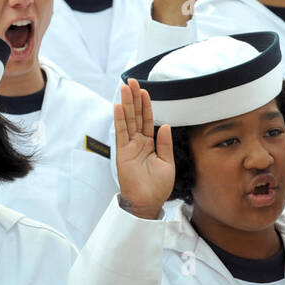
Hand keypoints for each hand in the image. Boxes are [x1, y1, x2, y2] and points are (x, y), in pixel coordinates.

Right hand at [113, 79, 174, 218]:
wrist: (148, 202)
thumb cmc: (157, 187)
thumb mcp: (167, 162)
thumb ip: (165, 144)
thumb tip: (165, 126)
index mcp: (150, 144)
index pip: (148, 120)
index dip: (146, 105)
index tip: (143, 90)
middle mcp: (138, 143)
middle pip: (136, 116)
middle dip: (133, 98)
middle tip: (131, 81)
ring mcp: (129, 147)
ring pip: (128, 120)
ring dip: (126, 104)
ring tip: (124, 88)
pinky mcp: (122, 153)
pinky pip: (121, 133)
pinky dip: (120, 120)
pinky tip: (118, 107)